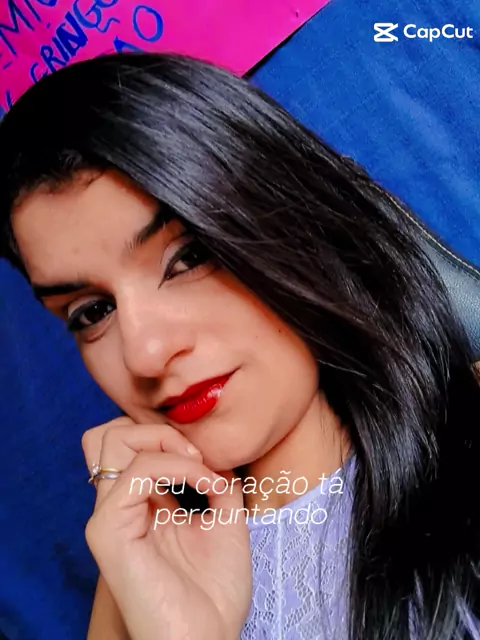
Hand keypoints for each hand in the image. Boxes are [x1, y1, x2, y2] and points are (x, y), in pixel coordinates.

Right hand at [82, 417, 251, 639]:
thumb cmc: (214, 592)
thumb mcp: (225, 520)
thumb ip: (215, 481)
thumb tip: (212, 450)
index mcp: (141, 505)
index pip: (129, 442)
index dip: (167, 433)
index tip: (206, 456)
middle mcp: (119, 506)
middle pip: (110, 433)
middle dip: (158, 429)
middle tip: (195, 455)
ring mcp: (109, 518)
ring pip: (113, 440)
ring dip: (167, 441)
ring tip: (200, 467)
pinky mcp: (108, 532)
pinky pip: (136, 473)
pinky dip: (177, 466)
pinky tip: (205, 485)